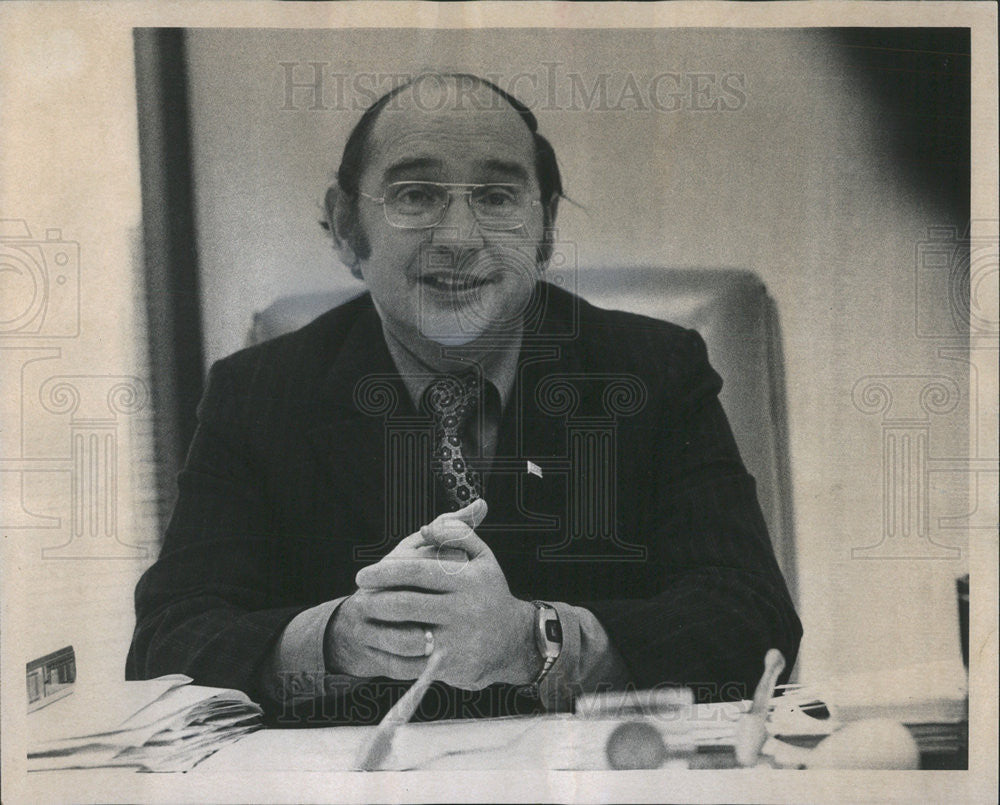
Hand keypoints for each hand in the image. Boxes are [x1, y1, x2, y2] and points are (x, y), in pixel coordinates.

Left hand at [352, 499, 538, 689]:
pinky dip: (392, 655)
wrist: (513, 640)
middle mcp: (464, 610)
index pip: (417, 571)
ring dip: (379, 628)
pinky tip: (380, 645)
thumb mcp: (483, 557)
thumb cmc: (489, 592)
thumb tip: (426, 527)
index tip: (363, 574)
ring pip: (406, 635)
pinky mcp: (453, 666)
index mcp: (468, 579)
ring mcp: (458, 640)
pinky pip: (414, 662)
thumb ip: (457, 533)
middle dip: (375, 600)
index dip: (385, 572)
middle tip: (359, 598)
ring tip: (365, 619)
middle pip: (406, 604)